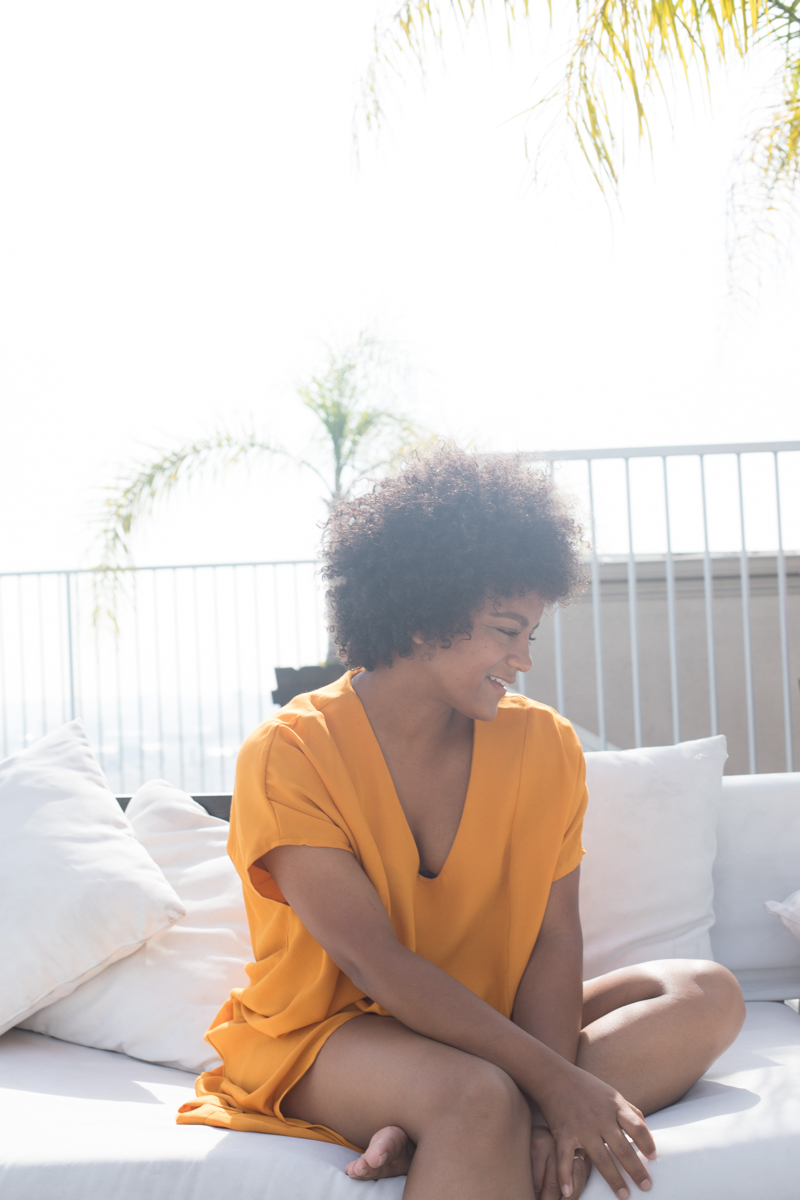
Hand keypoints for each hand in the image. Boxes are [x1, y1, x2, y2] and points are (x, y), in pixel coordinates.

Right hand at [536, 1066, 655, 1198]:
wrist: (553, 1076)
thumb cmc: (585, 1086)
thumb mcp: (611, 1093)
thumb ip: (629, 1110)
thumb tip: (646, 1129)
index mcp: (614, 1106)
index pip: (637, 1127)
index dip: (647, 1143)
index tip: (654, 1158)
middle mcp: (600, 1117)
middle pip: (622, 1148)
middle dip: (636, 1170)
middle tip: (646, 1186)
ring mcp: (581, 1127)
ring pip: (601, 1158)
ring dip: (614, 1179)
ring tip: (624, 1195)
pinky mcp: (564, 1133)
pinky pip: (566, 1158)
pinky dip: (566, 1176)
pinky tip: (569, 1193)